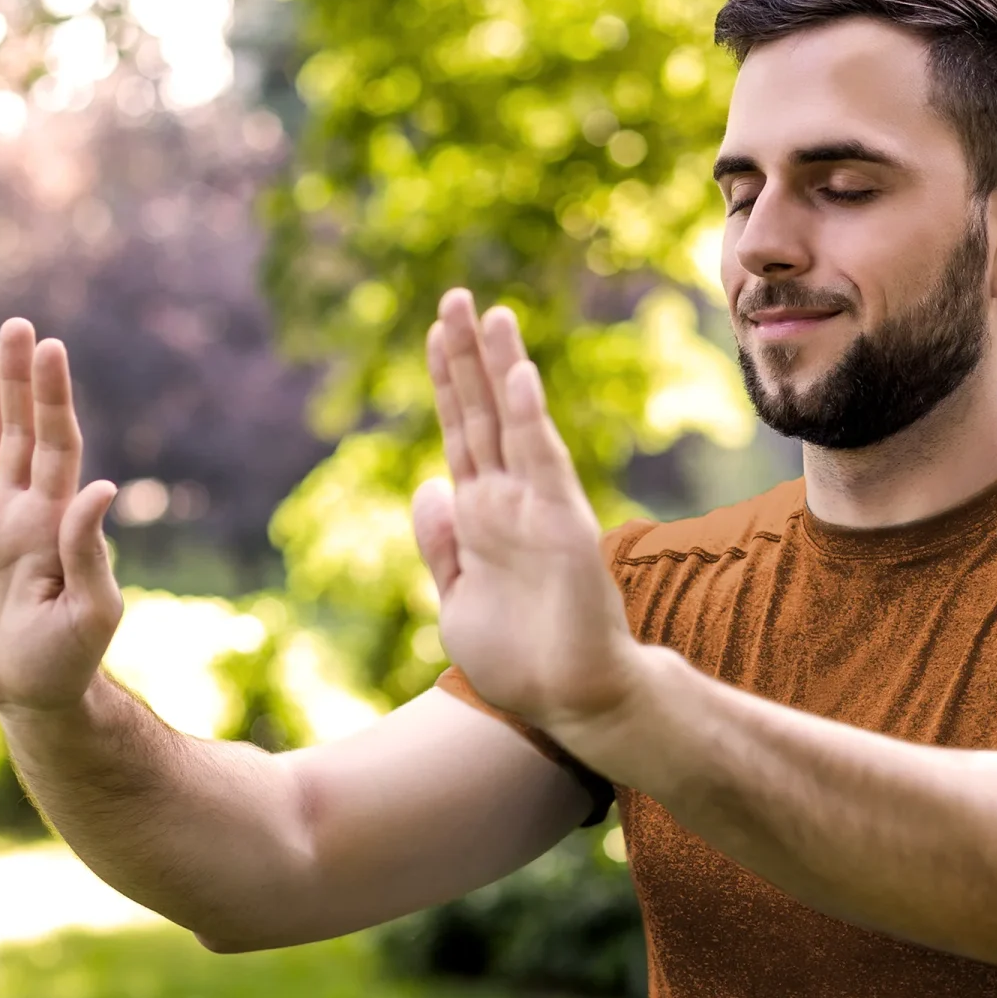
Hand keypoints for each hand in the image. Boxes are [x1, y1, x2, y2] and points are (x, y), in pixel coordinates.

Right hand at [0, 319, 121, 713]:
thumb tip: (102, 488)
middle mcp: (25, 511)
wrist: (32, 694)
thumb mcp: (92, 612)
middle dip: (20, 381)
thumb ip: (91, 552)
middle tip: (20, 326)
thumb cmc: (70, 660)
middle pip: (23, 431)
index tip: (49, 348)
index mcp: (55, 521)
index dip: (51, 398)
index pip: (55, 444)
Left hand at [411, 288, 644, 734]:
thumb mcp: (455, 598)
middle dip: (466, 356)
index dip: (447, 384)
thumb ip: (441, 544)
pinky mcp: (563, 523)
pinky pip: (543, 461)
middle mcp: (508, 500)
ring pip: (512, 422)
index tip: (434, 333)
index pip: (461, 434)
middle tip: (456, 296)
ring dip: (499, 367)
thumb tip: (427, 487)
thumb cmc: (518, 658)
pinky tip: (518, 374)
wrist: (569, 700)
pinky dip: (531, 418)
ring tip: (488, 311)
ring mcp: (537, 507)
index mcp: (481, 517)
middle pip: (482, 413)